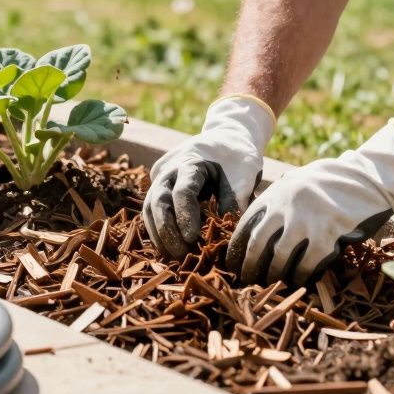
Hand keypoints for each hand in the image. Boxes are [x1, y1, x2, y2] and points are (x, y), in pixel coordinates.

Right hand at [142, 95, 274, 259]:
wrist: (226, 136)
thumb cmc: (237, 156)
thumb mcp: (243, 174)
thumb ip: (234, 201)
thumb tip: (228, 235)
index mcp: (191, 160)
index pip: (183, 191)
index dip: (185, 216)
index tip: (193, 239)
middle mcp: (169, 168)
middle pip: (158, 201)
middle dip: (167, 231)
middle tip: (181, 255)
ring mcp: (160, 176)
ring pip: (149, 208)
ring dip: (160, 235)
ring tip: (174, 257)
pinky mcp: (159, 186)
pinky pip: (153, 210)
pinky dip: (159, 230)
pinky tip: (170, 248)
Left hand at [226, 120, 393, 285]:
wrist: (366, 179)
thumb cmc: (329, 184)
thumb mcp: (296, 184)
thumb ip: (276, 202)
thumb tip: (255, 228)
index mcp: (276, 193)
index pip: (246, 224)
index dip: (237, 248)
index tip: (232, 264)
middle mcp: (286, 206)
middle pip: (259, 244)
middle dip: (250, 266)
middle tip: (247, 281)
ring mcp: (307, 220)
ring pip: (280, 258)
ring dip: (274, 275)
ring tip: (271, 285)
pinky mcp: (328, 235)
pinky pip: (307, 263)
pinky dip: (300, 276)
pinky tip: (298, 282)